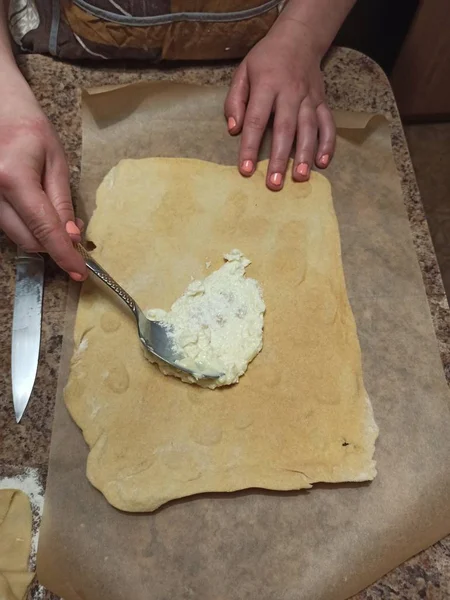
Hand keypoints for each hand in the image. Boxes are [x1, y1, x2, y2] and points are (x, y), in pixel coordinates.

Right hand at [0, 71, 86, 279]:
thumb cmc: (30, 130)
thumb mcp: (56, 163)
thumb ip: (62, 202)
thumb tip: (71, 236)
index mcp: (13, 178)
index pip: (44, 229)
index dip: (64, 254)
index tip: (79, 271)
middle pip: (29, 240)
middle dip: (55, 245)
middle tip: (76, 235)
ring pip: (18, 237)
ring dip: (42, 237)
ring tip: (57, 216)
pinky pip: (9, 227)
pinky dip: (28, 228)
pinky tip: (39, 213)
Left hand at [224, 18, 335, 190]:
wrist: (299, 38)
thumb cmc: (266, 60)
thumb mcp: (243, 72)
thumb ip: (235, 101)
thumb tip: (233, 129)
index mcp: (266, 85)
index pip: (256, 120)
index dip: (250, 146)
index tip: (246, 170)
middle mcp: (290, 93)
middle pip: (285, 129)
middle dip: (279, 158)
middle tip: (274, 183)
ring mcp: (309, 99)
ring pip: (308, 129)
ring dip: (304, 155)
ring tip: (300, 177)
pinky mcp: (322, 102)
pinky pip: (328, 124)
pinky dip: (327, 144)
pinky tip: (322, 163)